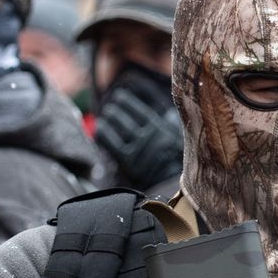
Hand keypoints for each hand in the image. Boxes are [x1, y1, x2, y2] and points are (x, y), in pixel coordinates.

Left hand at [96, 67, 183, 190]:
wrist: (171, 182)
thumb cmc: (174, 155)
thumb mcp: (176, 133)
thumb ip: (168, 118)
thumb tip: (158, 104)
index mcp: (161, 128)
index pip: (140, 108)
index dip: (127, 100)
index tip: (120, 95)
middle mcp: (150, 137)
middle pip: (128, 116)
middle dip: (117, 107)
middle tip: (111, 102)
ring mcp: (139, 149)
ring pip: (120, 128)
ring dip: (111, 117)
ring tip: (106, 112)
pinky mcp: (129, 162)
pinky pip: (113, 144)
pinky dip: (105, 133)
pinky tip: (101, 127)